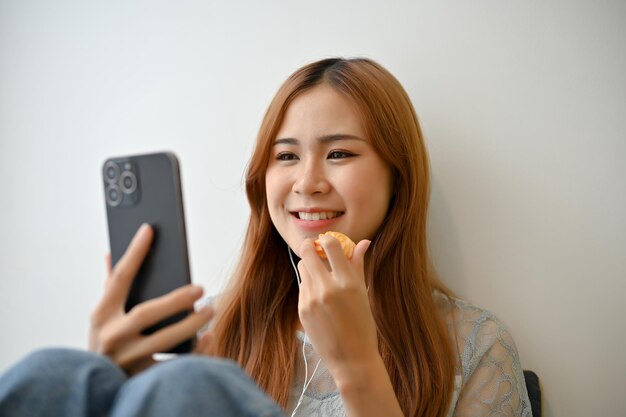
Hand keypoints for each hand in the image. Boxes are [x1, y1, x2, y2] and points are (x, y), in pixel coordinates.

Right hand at [89, 224, 212, 373]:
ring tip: (210, 311)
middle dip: (175, 299)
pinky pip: (173, 366)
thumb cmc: (106, 342)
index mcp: (101, 315)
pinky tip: (208, 337)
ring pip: (163, 341)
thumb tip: (111, 251)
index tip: (149, 229)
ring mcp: (126, 359)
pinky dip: (194, 352)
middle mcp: (111, 337)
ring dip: (190, 325)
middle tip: (201, 288)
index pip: (119, 278)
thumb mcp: (101, 316)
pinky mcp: (141, 378)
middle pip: (146, 314)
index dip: (134, 253)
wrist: (95, 387)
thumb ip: (109, 286)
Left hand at [297, 235, 378, 385]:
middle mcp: (327, 288)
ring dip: (311, 267)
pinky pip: (302, 287)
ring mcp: (312, 299)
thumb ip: (358, 265)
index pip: (330, 244)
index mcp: (347, 282)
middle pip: (307, 251)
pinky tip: (321, 299)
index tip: (330, 244)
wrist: (351, 360)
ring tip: (323, 278)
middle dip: (311, 247)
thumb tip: (363, 242)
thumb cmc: (363, 325)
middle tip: (317, 251)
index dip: (328, 240)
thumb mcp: (363, 293)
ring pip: (303, 267)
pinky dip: (310, 286)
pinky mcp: (302, 310)